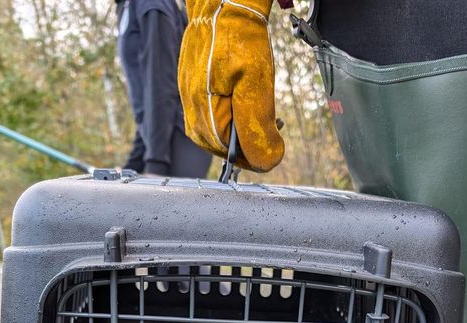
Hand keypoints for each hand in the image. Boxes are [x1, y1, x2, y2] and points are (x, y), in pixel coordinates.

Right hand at [178, 0, 284, 172]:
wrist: (222, 4)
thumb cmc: (238, 39)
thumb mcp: (255, 85)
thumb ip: (257, 127)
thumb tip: (266, 162)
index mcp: (203, 117)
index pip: (232, 157)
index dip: (258, 154)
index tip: (277, 142)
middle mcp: (191, 114)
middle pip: (224, 148)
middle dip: (250, 141)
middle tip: (272, 125)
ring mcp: (189, 102)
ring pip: (220, 134)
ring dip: (243, 129)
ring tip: (260, 111)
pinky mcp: (193, 92)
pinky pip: (215, 117)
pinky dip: (234, 115)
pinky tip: (244, 101)